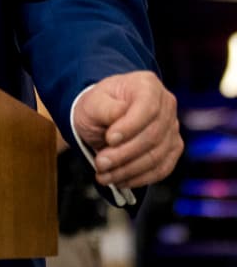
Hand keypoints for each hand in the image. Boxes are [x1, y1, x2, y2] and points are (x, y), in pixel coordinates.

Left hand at [73, 71, 181, 190]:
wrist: (103, 116)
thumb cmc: (98, 105)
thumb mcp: (92, 102)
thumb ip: (106, 108)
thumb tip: (120, 116)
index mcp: (147, 85)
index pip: (147, 107)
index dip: (130, 127)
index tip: (109, 139)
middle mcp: (166, 105)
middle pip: (153, 136)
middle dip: (124, 154)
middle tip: (100, 163)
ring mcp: (173, 128)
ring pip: (157, 156)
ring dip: (129, 170)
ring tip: (104, 175)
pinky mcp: (172, 149)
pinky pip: (162, 168)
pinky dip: (140, 178)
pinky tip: (120, 180)